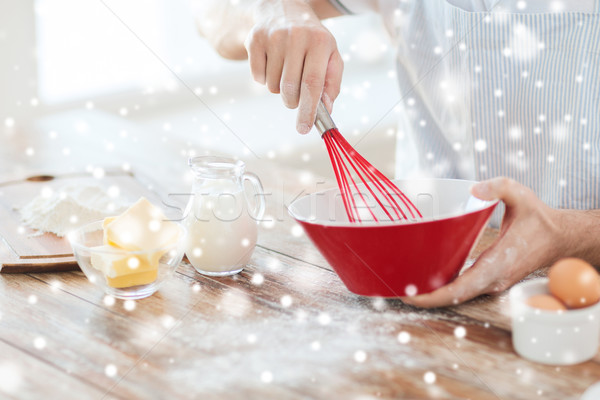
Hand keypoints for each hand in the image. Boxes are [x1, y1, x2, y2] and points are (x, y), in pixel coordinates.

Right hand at [245, 0, 343, 133]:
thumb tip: (326, 109)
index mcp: (320, 42)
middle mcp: (297, 37)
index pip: (313, 84)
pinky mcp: (255, 39)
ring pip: (272, 86)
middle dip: (293, 102)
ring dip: (279, 88)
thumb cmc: (312, 40)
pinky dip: (265, 78)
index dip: (309, 110)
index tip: (304, 128)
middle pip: (290, 89)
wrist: (284, 9)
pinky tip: (272, 63)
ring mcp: (274, 37)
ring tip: (286, 70)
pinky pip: (258, 77)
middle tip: (296, 96)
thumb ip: (332, 84)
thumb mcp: (330, 56)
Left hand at [401, 177, 565, 307]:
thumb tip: (475, 188)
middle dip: (426, 298)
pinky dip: (444, 289)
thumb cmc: (539, 219)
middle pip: (454, 297)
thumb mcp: (521, 196)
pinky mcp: (490, 280)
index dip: (435, 295)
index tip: (412, 297)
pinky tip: (426, 282)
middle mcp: (493, 280)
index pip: (462, 288)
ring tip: (405, 288)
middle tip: (398, 292)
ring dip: (433, 295)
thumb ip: (499, 187)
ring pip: (458, 295)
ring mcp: (492, 283)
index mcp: (498, 264)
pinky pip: (463, 289)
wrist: (559, 237)